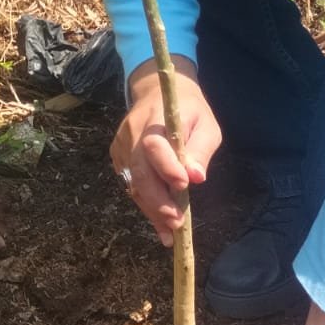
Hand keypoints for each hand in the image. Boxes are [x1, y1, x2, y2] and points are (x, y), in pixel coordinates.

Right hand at [110, 59, 219, 246]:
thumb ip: (201, 149)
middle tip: (176, 223)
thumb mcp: (206, 123)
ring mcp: (122, 146)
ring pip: (133, 183)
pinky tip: (160, 223)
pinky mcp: (118, 157)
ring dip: (152, 209)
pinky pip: (131, 185)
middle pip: (140, 171)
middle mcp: (133, 133)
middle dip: (158, 200)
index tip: (184, 185)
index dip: (166, 167)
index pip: (154, 145)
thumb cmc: (188, 110)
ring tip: (170, 232)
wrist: (158, 92)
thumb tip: (196, 177)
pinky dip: (146, 205)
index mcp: (156, 119)